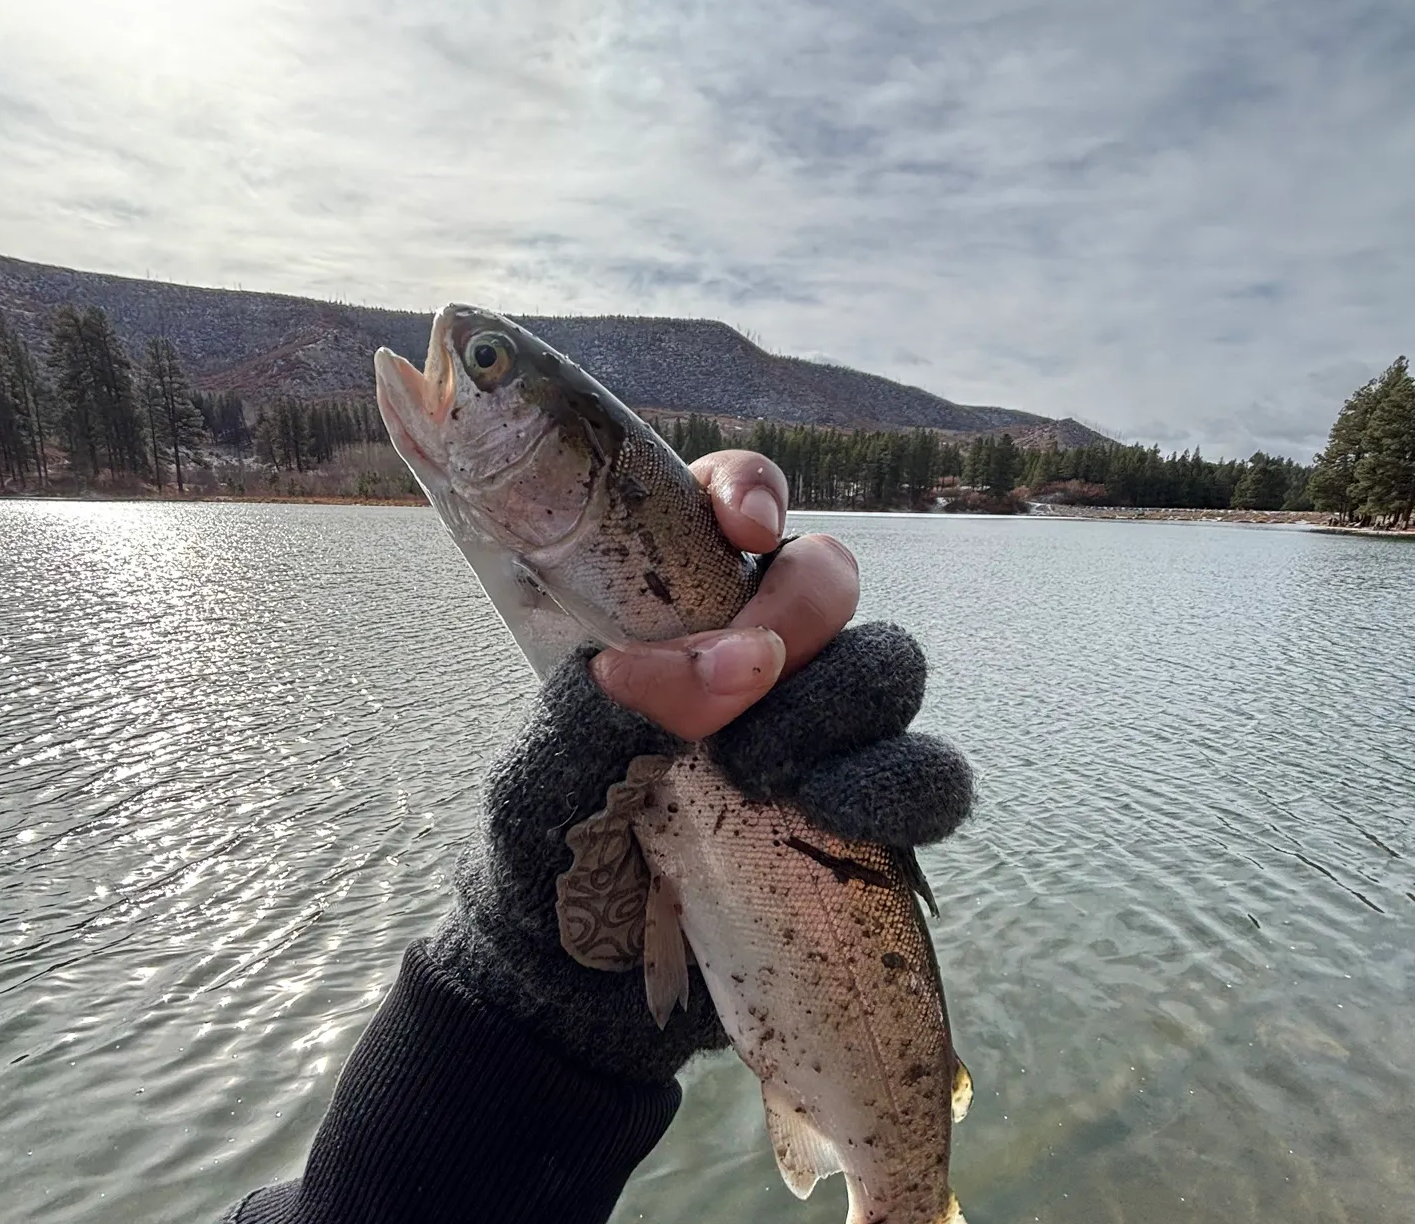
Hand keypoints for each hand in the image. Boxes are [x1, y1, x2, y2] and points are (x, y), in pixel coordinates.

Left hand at [428, 452, 972, 1086]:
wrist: (574, 987)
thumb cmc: (549, 850)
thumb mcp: (549, 771)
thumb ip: (618, 707)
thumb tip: (724, 670)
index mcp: (671, 609)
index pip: (730, 502)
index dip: (750, 493)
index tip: (739, 535)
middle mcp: (756, 651)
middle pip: (829, 576)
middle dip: (795, 619)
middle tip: (733, 694)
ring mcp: (816, 730)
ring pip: (889, 665)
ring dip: (838, 708)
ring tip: (763, 777)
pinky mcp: (862, 813)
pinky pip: (931, 775)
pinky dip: (900, 790)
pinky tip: (830, 819)